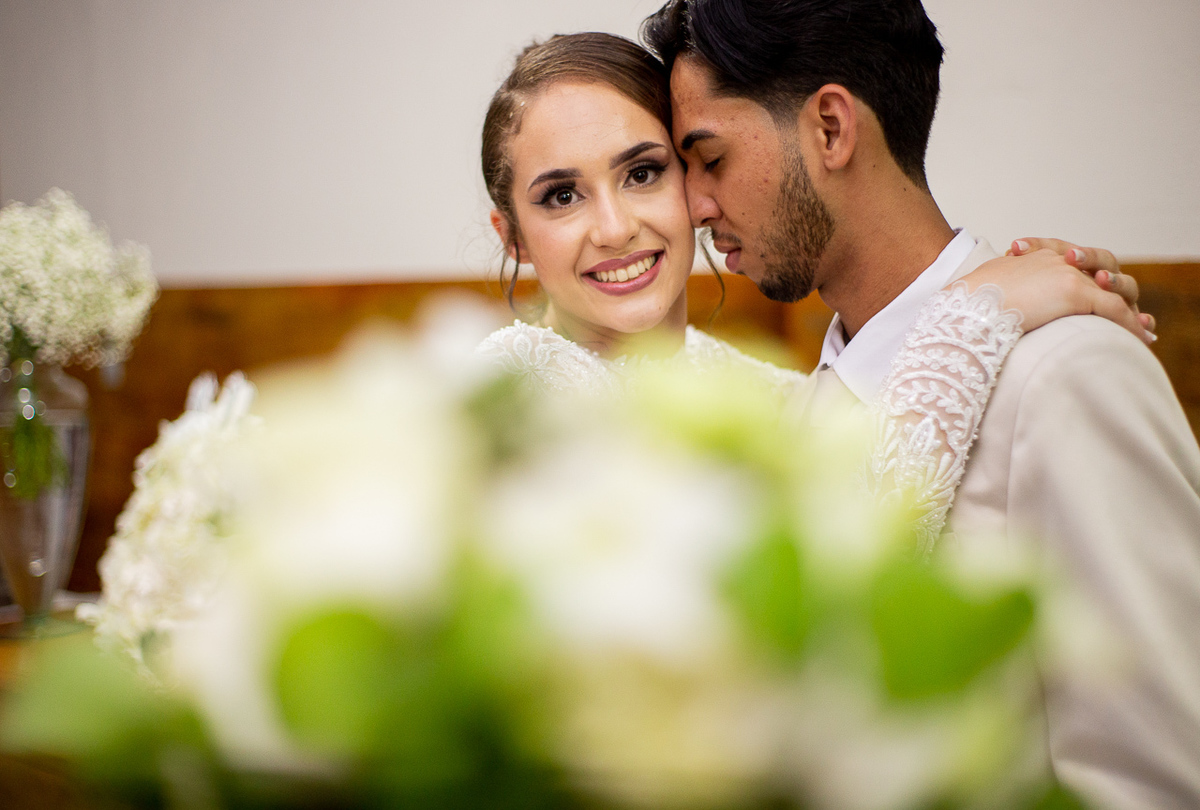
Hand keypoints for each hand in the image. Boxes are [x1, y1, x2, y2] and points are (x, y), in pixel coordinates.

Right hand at [959, 249, 1155, 344]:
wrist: (964, 310)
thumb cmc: (964, 308)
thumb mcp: (983, 294)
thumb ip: (998, 293)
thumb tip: (986, 310)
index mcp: (1032, 258)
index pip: (1068, 259)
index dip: (1084, 272)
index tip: (1093, 288)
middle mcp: (1053, 259)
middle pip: (1099, 262)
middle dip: (1113, 282)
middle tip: (1122, 306)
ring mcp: (1065, 273)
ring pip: (1112, 286)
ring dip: (1127, 305)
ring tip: (1140, 325)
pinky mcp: (1075, 291)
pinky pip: (1113, 308)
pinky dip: (1129, 324)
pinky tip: (1141, 339)